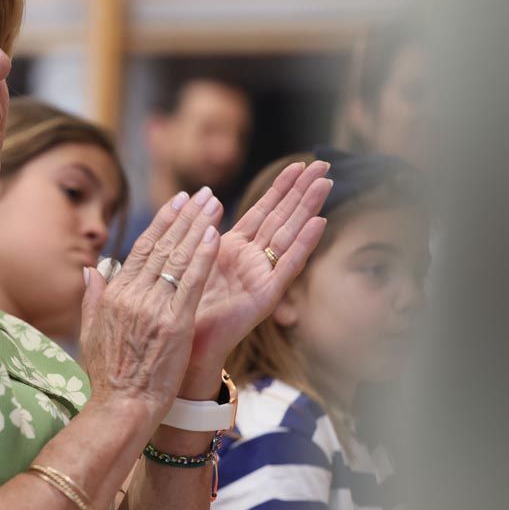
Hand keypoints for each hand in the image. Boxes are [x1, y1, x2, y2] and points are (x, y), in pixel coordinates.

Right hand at [79, 189, 221, 425]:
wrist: (121, 407)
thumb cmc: (108, 375)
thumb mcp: (90, 331)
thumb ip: (93, 297)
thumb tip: (93, 269)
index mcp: (114, 294)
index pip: (141, 249)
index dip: (162, 223)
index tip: (178, 202)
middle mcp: (132, 295)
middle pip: (162, 246)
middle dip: (184, 216)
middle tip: (202, 193)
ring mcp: (153, 308)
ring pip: (178, 258)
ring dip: (198, 227)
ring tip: (214, 204)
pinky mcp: (174, 323)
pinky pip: (191, 282)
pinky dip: (203, 256)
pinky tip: (215, 235)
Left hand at [182, 161, 331, 392]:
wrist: (182, 346)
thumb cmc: (183, 307)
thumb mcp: (189, 260)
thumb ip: (198, 232)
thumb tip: (203, 196)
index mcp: (232, 249)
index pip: (262, 211)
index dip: (280, 188)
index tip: (297, 164)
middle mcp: (252, 260)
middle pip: (281, 217)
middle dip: (301, 190)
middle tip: (323, 163)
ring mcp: (261, 277)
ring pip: (288, 234)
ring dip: (308, 208)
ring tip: (326, 182)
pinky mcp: (265, 296)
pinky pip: (287, 266)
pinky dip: (304, 244)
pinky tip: (320, 222)